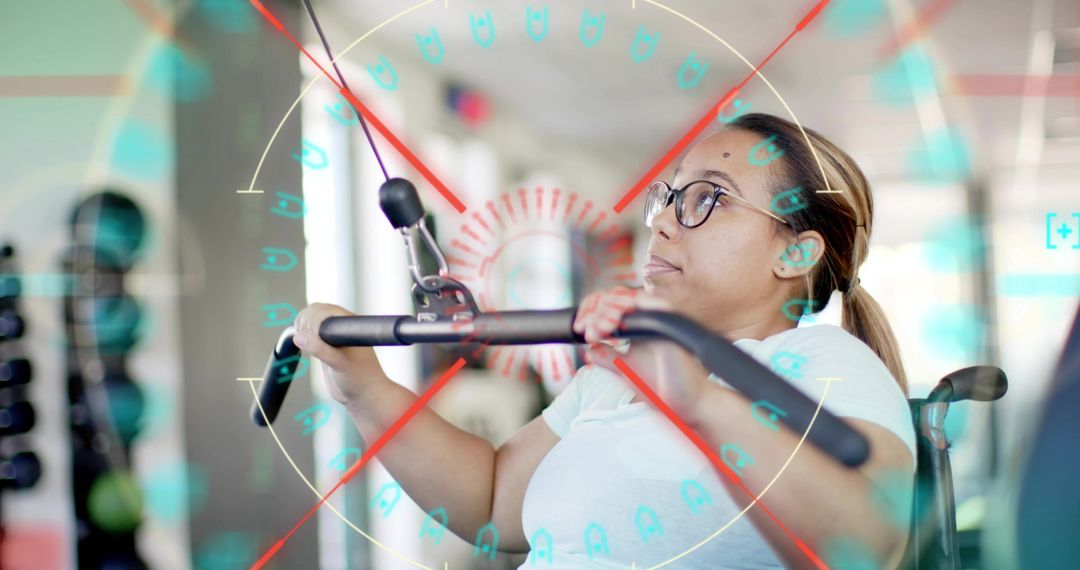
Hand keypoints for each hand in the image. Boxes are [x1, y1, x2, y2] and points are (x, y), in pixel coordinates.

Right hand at [292, 303, 388, 404]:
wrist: (364, 396)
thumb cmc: (360, 378)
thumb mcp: (340, 364)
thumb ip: (320, 350)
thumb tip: (299, 337)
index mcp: (349, 324)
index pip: (324, 310)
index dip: (313, 320)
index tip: (310, 335)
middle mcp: (341, 326)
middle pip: (314, 312)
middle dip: (305, 323)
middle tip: (306, 342)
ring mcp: (333, 336)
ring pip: (310, 322)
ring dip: (302, 329)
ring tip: (305, 344)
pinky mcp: (326, 346)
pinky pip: (310, 334)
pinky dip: (303, 337)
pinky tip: (304, 346)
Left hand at [573, 287, 709, 419]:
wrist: (687, 404)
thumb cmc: (662, 387)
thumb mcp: (626, 370)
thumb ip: (608, 358)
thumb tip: (589, 350)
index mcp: (640, 326)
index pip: (612, 305)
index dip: (591, 311)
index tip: (579, 329)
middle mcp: (650, 319)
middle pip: (616, 296)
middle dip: (594, 310)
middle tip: (584, 330)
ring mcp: (661, 320)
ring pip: (629, 297)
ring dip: (607, 310)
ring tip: (595, 332)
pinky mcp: (671, 325)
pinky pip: (651, 305)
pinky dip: (628, 309)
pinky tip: (612, 327)